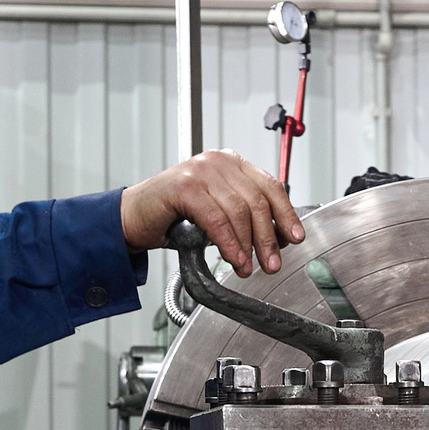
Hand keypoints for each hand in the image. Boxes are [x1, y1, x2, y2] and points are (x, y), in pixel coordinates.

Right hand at [120, 151, 304, 277]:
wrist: (133, 218)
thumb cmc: (174, 217)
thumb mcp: (218, 215)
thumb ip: (245, 219)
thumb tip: (278, 238)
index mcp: (232, 164)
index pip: (270, 186)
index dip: (286, 214)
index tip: (295, 237)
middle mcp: (219, 162)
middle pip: (257, 200)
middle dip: (268, 237)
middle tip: (271, 263)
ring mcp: (201, 171)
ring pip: (239, 210)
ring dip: (248, 245)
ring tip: (246, 267)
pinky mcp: (184, 186)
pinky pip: (216, 218)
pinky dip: (228, 242)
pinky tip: (233, 258)